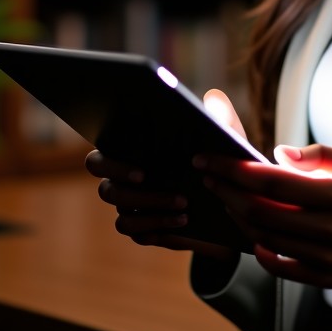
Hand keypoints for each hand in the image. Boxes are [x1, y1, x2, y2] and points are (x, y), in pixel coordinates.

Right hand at [84, 88, 246, 262]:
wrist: (231, 199)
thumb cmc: (218, 158)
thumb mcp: (224, 137)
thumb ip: (219, 116)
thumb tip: (212, 97)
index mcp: (133, 155)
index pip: (99, 159)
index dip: (111, 163)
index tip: (141, 167)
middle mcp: (125, 184)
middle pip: (105, 189)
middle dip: (125, 187)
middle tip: (146, 178)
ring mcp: (132, 210)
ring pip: (123, 216)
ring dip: (151, 206)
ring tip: (183, 201)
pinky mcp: (145, 230)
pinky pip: (138, 233)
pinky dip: (159, 225)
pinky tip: (184, 219)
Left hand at [197, 144, 331, 294]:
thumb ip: (324, 154)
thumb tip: (281, 154)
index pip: (273, 181)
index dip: (235, 170)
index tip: (212, 159)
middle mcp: (329, 228)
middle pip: (261, 210)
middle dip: (227, 190)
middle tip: (207, 175)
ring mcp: (327, 257)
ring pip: (267, 237)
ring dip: (239, 217)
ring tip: (224, 198)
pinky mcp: (327, 278)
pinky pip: (283, 268)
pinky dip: (261, 251)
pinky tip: (252, 234)